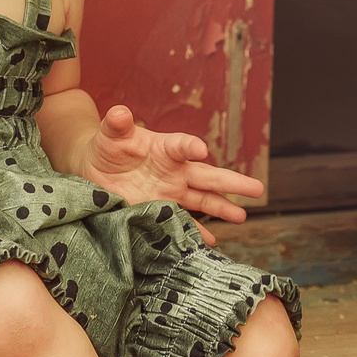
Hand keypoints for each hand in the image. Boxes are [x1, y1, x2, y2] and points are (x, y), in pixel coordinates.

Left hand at [82, 104, 264, 229]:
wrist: (98, 171)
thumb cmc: (109, 147)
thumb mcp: (110, 134)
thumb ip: (116, 124)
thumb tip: (119, 113)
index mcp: (165, 149)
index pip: (182, 146)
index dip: (191, 147)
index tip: (200, 151)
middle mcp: (175, 172)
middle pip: (208, 176)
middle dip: (232, 183)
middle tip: (258, 188)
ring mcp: (171, 193)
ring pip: (203, 201)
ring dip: (222, 209)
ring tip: (242, 217)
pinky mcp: (161, 211)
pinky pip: (183, 223)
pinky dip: (196, 233)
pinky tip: (210, 244)